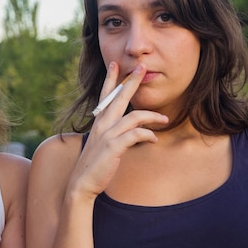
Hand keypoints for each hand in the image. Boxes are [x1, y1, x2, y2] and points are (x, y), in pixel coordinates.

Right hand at [68, 62, 167, 199]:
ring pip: (133, 116)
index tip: (115, 64)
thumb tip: (131, 130)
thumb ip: (114, 133)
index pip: (105, 95)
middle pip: (119, 97)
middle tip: (141, 67)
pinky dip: (147, 135)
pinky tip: (154, 139)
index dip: (110, 79)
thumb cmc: (95, 164)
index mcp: (99, 122)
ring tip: (165, 119)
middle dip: (131, 81)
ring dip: (152, 116)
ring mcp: (107, 135)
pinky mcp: (113, 147)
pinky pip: (135, 134)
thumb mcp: (103, 144)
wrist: (82, 183)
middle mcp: (102, 124)